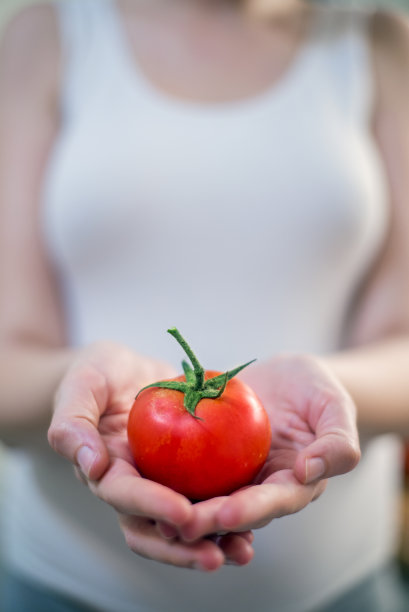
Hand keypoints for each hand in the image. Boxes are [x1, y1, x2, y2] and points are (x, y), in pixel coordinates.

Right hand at [48, 341, 252, 569]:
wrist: (121, 370)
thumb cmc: (95, 374)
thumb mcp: (80, 387)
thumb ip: (74, 423)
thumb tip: (92, 467)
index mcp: (107, 472)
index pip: (126, 496)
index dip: (153, 507)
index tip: (183, 513)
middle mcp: (136, 486)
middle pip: (156, 528)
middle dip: (185, 546)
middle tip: (217, 556)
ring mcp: (162, 482)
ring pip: (185, 522)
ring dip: (212, 540)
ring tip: (244, 550)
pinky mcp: (187, 471)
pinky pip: (207, 495)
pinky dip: (228, 512)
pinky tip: (256, 517)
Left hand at [175, 354, 360, 541]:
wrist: (287, 376)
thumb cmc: (316, 389)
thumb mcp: (334, 405)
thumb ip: (337, 441)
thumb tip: (309, 472)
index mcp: (293, 484)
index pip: (273, 503)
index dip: (250, 511)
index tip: (226, 515)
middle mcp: (260, 488)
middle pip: (233, 510)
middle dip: (208, 522)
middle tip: (180, 524)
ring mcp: (233, 475)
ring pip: (206, 499)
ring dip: (183, 512)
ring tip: (157, 516)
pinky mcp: (209, 458)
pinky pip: (189, 470)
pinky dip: (169, 479)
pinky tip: (146, 479)